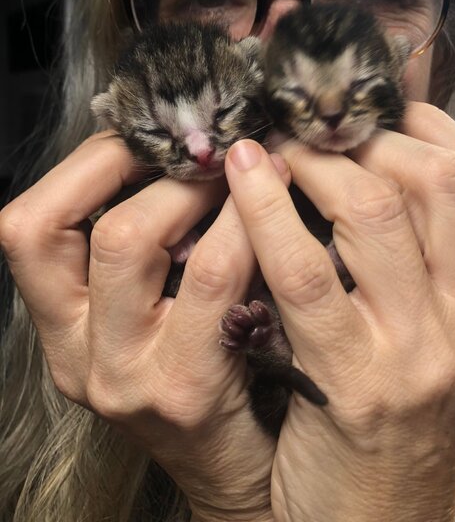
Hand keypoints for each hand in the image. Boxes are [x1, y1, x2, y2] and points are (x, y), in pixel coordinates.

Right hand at [0, 132, 276, 521]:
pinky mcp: (184, 387)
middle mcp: (78, 353)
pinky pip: (208, 274)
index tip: (143, 136)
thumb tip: (173, 150)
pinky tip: (272, 211)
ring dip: (192, 189)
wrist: (243, 471)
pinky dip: (240, 225)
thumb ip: (149, 248)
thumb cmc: (208, 372)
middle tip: (203, 149)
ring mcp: (124, 375)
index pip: (29, 227)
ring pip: (131, 238)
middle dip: (143, 167)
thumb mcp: (152, 313)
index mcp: (62, 325)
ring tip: (239, 174)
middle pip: (72, 226)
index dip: (84, 166)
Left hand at [224, 102, 454, 521]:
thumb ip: (425, 258)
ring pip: (375, 212)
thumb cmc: (395, 421)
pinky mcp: (354, 384)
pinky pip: (307, 272)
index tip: (373, 108)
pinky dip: (269, 212)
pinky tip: (243, 181)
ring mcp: (422, 357)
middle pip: (437, 181)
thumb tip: (378, 159)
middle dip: (369, 134)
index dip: (427, 126)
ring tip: (274, 147)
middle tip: (314, 123)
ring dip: (315, 162)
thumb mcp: (437, 338)